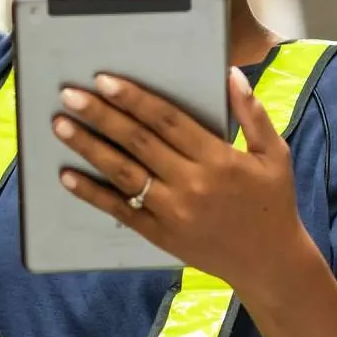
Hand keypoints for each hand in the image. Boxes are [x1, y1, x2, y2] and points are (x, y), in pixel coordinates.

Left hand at [54, 67, 317, 288]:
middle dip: (100, 115)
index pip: (167, 120)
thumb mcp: (275, 154)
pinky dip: (92, 193)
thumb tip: (230, 73)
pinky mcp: (161, 234)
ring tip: (61, 125)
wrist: (270, 263)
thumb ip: (253, 113)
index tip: (105, 80)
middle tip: (69, 95)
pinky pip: (121, 210)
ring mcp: (173, 212)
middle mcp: (191, 183)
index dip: (134, 98)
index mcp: (218, 158)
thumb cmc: (272, 203)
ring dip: (88, 148)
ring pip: (123, 173)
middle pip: (137, 142)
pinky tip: (67, 176)